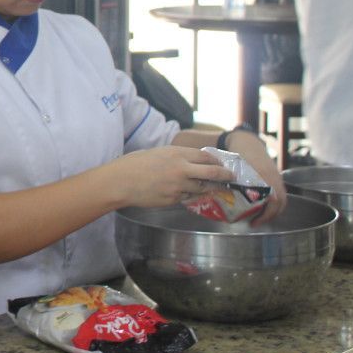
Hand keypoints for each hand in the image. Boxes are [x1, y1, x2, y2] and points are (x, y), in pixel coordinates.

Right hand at [106, 145, 234, 208]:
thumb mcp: (157, 153)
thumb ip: (174, 157)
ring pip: (202, 188)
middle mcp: (181, 169)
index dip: (217, 162)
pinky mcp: (173, 199)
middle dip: (226, 176)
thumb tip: (188, 161)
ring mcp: (179, 186)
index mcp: (176, 154)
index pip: (206, 158)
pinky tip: (185, 191)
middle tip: (231, 178)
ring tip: (214, 188)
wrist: (120, 182)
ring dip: (208, 188)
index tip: (222, 165)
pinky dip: (189, 194)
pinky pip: (187, 196)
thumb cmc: (133, 164)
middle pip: (213, 173)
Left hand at [224, 129, 287, 223]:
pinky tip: (261, 207)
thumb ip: (228, 180)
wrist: (247, 140)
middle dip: (270, 215)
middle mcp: (273, 177)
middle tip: (255, 222)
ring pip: (281, 199)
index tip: (254, 221)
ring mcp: (276, 177)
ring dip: (272, 211)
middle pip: (280, 202)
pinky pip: (279, 193)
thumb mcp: (233, 167)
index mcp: (264, 175)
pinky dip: (273, 203)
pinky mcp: (276, 177)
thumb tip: (215, 195)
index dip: (266, 213)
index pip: (273, 199)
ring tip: (258, 218)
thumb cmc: (238, 153)